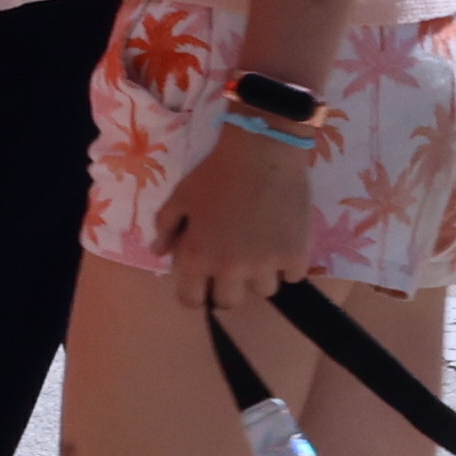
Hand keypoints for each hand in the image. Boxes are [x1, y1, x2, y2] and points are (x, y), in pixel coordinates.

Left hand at [165, 116, 318, 314]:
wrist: (262, 154)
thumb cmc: (215, 173)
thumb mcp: (180, 196)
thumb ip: (166, 228)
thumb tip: (159, 252)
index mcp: (198, 256)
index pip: (191, 300)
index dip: (194, 294)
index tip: (201, 283)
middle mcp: (231, 268)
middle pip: (229, 302)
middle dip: (226, 287)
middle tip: (230, 265)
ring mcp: (266, 265)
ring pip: (263, 290)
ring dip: (259, 275)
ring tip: (258, 249)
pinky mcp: (296, 256)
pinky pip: (291, 276)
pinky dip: (286, 264)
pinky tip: (280, 241)